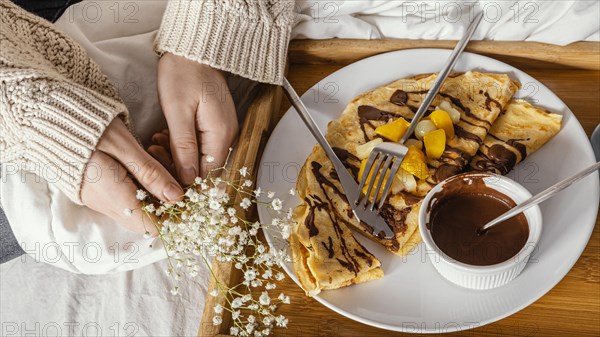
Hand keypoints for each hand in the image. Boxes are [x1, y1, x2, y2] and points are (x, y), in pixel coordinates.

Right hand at [81, 119, 183, 235]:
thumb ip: (151, 174)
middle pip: (148, 220)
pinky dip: (143, 187)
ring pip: (139, 210)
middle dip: (168, 202)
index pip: (154, 226)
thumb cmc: (89, 129)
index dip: (176, 216)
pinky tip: (149, 163)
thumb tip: (177, 197)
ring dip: (156, 193)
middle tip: (177, 174)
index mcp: (115, 199)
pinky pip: (128, 199)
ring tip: (161, 161)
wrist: (51, 120)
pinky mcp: (99, 192)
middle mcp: (107, 207)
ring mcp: (101, 201)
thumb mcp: (126, 148)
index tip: (190, 196)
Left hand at [157, 52, 237, 184]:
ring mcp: (222, 130)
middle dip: (178, 167)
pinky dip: (181, 145)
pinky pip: (200, 145)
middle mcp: (227, 135)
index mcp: (220, 134)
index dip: (185, 180)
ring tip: (157, 142)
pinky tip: (166, 136)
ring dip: (177, 156)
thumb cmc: (183, 73)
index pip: (208, 174)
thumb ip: (183, 147)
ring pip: (200, 158)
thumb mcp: (177, 111)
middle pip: (205, 168)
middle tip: (155, 152)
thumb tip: (187, 179)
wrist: (192, 50)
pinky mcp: (214, 125)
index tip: (162, 174)